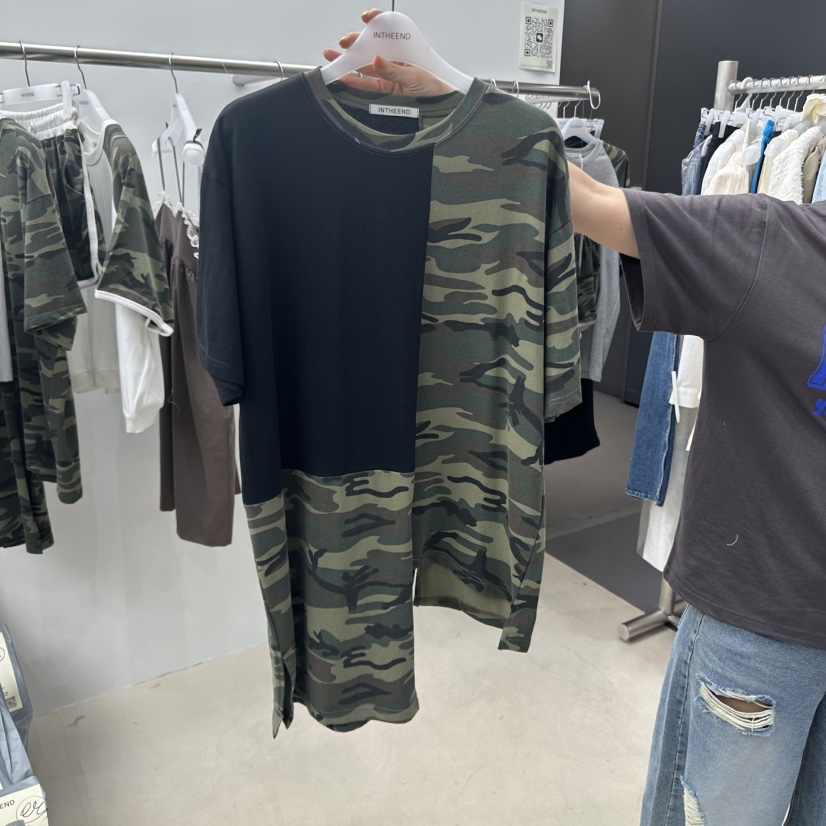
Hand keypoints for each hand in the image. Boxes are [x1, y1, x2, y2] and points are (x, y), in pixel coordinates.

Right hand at [323, 9, 452, 96]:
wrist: (444, 105)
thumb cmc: (436, 86)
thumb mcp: (415, 76)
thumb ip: (394, 71)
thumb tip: (376, 61)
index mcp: (404, 48)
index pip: (387, 30)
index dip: (376, 21)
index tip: (366, 18)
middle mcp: (395, 59)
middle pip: (372, 48)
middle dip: (355, 44)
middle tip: (344, 44)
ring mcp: (389, 74)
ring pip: (366, 65)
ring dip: (349, 62)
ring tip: (333, 58)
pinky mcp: (387, 90)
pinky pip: (368, 84)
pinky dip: (355, 81)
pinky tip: (344, 77)